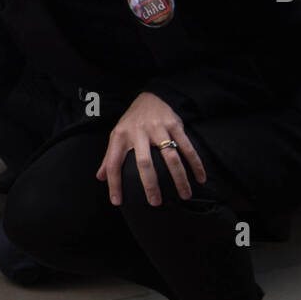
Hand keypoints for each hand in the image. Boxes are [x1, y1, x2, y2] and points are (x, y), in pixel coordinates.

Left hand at [95, 91, 206, 206]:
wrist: (151, 96)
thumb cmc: (132, 122)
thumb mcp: (116, 135)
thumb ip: (109, 157)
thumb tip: (100, 177)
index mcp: (120, 136)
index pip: (114, 163)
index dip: (114, 184)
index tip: (117, 202)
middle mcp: (138, 132)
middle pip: (144, 162)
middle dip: (150, 184)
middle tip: (155, 203)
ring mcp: (158, 128)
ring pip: (170, 157)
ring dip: (179, 178)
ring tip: (185, 196)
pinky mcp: (175, 125)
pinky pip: (187, 147)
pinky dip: (195, 164)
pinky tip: (200, 178)